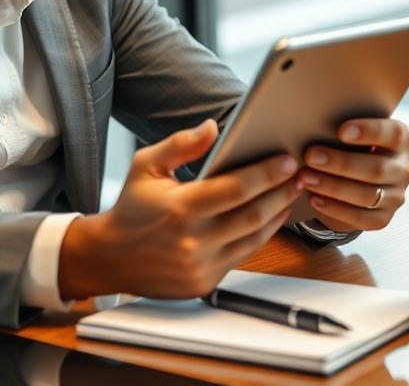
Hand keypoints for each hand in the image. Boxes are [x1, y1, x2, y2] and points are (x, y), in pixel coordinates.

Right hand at [58, 119, 302, 299]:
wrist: (110, 257)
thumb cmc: (131, 208)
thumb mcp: (145, 165)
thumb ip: (180, 145)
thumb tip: (211, 127)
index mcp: (179, 207)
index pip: (235, 188)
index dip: (266, 173)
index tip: (286, 161)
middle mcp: (193, 240)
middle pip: (253, 215)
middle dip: (281, 192)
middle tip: (298, 175)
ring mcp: (201, 265)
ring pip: (254, 238)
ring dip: (278, 214)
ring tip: (289, 193)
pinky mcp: (205, 282)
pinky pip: (243, 255)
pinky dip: (260, 235)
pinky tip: (269, 218)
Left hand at [298, 119, 408, 231]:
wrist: (352, 178)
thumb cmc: (348, 146)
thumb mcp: (352, 133)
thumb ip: (343, 128)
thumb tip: (314, 122)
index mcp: (401, 140)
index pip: (393, 134)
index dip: (368, 132)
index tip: (340, 131)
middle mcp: (404, 168)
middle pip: (376, 168)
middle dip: (340, 163)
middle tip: (311, 156)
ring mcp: (396, 196)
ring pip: (367, 195)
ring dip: (333, 187)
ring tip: (305, 178)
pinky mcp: (384, 218)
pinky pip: (362, 219)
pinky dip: (336, 209)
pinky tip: (314, 199)